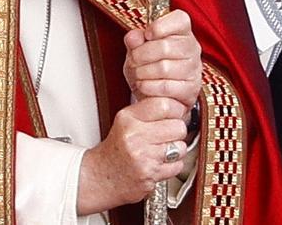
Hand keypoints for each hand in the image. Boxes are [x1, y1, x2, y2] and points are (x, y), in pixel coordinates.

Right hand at [77, 97, 188, 213]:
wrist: (100, 178)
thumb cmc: (116, 150)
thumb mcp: (126, 122)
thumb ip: (149, 110)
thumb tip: (179, 103)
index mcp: (128, 118)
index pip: (165, 104)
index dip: (177, 110)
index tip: (176, 115)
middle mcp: (134, 135)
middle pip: (178, 126)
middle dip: (177, 132)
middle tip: (167, 136)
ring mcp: (142, 155)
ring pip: (181, 147)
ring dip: (176, 151)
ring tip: (161, 151)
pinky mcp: (149, 173)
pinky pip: (177, 166)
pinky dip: (172, 167)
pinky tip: (158, 164)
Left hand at [123, 9, 201, 112]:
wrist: (158, 97)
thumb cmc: (149, 66)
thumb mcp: (137, 50)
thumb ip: (135, 40)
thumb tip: (133, 37)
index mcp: (182, 31)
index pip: (180, 19)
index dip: (160, 25)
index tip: (147, 35)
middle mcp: (192, 48)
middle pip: (165, 47)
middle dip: (141, 55)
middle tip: (133, 60)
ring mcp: (194, 70)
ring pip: (164, 68)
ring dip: (143, 72)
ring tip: (138, 74)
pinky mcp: (191, 89)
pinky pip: (165, 87)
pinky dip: (148, 87)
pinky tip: (144, 85)